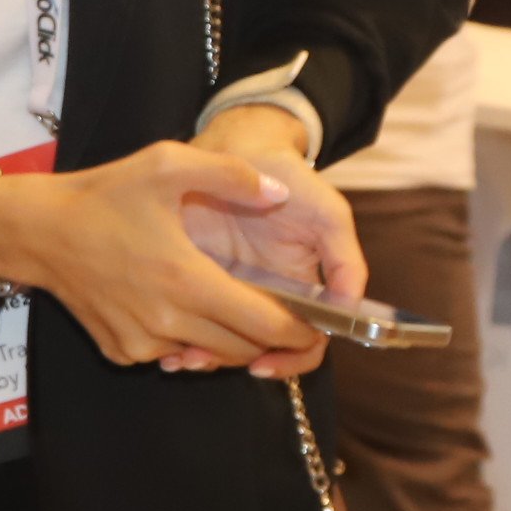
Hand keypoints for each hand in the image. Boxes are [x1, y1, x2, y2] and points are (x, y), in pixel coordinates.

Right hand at [0, 142, 338, 376]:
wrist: (36, 231)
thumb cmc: (103, 195)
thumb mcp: (166, 164)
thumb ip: (231, 176)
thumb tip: (278, 195)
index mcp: (188, 279)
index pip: (267, 325)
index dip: (300, 328)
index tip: (316, 320)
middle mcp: (168, 322)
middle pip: (244, 347)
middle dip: (268, 333)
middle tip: (276, 309)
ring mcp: (143, 343)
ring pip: (209, 353)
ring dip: (226, 335)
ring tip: (222, 299)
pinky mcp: (122, 353)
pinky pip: (171, 354)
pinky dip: (185, 338)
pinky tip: (173, 302)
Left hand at [176, 116, 357, 375]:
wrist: (236, 146)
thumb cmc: (288, 179)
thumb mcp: (328, 212)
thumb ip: (345, 258)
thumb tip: (349, 307)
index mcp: (300, 289)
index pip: (305, 342)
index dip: (291, 360)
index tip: (264, 364)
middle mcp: (264, 296)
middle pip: (256, 349)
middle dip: (231, 361)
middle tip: (202, 359)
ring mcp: (226, 289)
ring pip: (219, 341)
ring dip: (201, 354)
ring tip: (178, 357)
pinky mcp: (191, 277)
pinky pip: (187, 318)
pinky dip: (175, 335)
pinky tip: (161, 342)